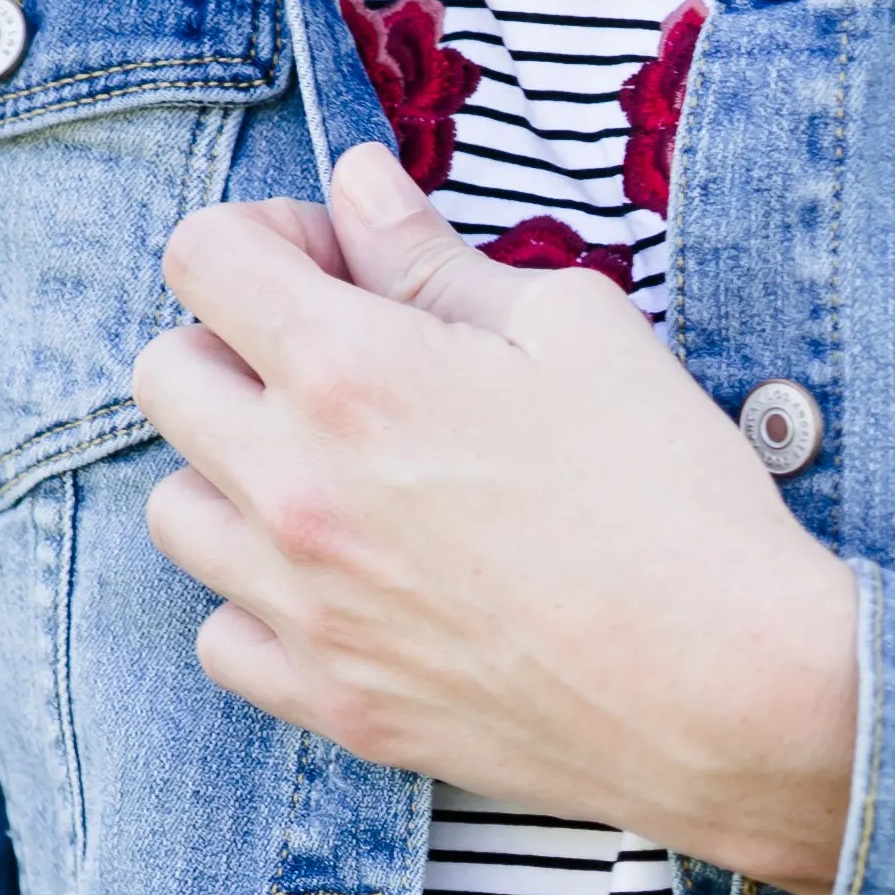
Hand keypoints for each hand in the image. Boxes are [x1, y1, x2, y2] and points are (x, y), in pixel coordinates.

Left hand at [136, 144, 862, 893]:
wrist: (731, 688)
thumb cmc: (675, 498)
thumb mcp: (579, 330)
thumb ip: (439, 258)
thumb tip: (360, 192)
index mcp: (351, 373)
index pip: (202, 257)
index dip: (265, 235)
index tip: (335, 262)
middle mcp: (295, 488)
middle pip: (163, 375)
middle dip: (234, 342)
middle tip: (334, 361)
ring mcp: (303, 607)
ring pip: (173, 509)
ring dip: (232, 473)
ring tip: (336, 478)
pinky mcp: (331, 702)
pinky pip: (219, 636)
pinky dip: (258, 603)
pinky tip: (342, 584)